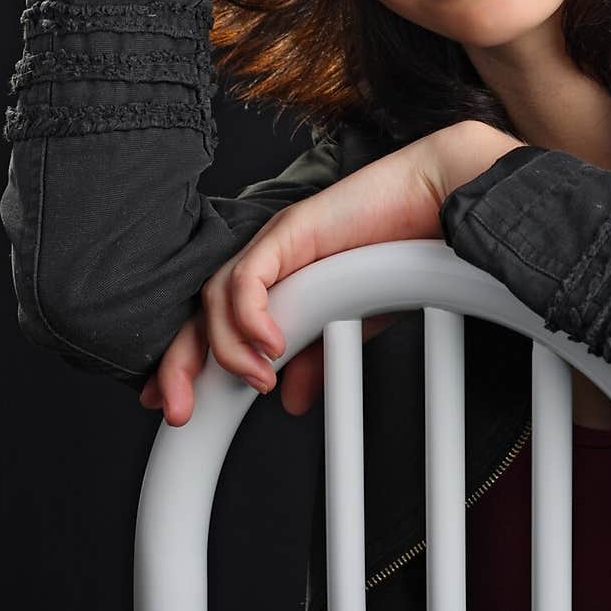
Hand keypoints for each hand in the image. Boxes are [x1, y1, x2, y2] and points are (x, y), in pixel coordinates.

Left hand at [139, 120, 523, 424]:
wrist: (435, 200)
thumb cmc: (401, 250)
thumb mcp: (353, 323)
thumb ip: (318, 358)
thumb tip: (289, 400)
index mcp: (275, 280)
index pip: (214, 324)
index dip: (187, 363)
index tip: (177, 406)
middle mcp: (266, 259)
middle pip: (200, 310)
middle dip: (179, 363)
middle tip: (175, 409)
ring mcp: (275, 242)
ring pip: (218, 295)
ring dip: (226, 347)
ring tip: (256, 381)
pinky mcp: (292, 229)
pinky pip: (251, 276)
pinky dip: (251, 316)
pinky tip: (270, 346)